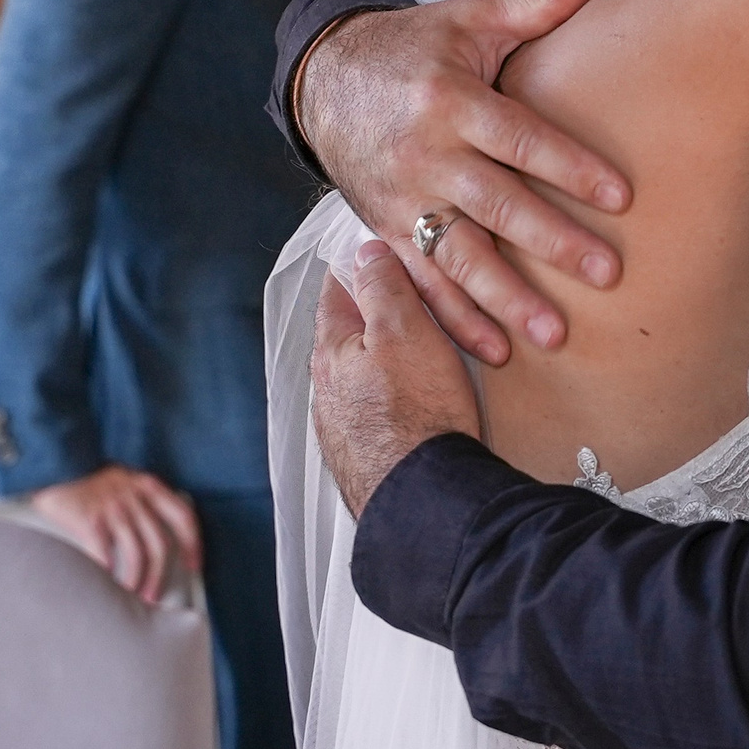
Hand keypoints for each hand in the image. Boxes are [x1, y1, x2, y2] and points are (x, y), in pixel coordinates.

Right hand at [29, 465, 202, 602]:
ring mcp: (113, 509)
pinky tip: (107, 584)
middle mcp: (135, 498)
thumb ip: (143, 501)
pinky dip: (109, 573)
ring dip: (137, 580)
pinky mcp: (90, 520)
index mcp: (149, 486)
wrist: (56, 462)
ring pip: (136, 554)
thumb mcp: (126, 480)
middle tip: (154, 594)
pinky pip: (106, 554)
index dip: (193, 543)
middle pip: (159, 544)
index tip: (194, 565)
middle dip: (160, 575)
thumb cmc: (90, 477)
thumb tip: (156, 537)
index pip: (183, 516)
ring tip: (132, 594)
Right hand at [297, 0, 630, 364]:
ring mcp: (401, 199)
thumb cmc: (416, 45)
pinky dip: (455, 320)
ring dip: (506, 300)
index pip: (520, 139)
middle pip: (497, 206)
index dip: (570, 167)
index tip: (621, 196)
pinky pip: (421, 282)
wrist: (323, 78)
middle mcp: (424, 155)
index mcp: (450, 100)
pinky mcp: (385, 229)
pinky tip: (496, 351)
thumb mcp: (471, 16)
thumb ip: (538, 1)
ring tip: (556, 333)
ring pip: (458, 257)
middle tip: (608, 274)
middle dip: (552, 243)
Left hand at [311, 239, 483, 517]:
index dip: (361, 268)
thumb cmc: (416, 411)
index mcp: (331, 349)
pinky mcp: (362, 458)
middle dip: (377, 319)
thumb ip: (383, 287)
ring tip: (421, 360)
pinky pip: (374, 414)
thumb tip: (365, 252)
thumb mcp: (404, 330)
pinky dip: (393, 402)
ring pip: (360, 379)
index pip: (337, 292)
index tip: (382, 255)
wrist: (423, 497)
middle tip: (415, 306)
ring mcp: (340, 428)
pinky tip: (416, 408)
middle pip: (348, 337)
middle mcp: (325, 389)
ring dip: (385, 366)